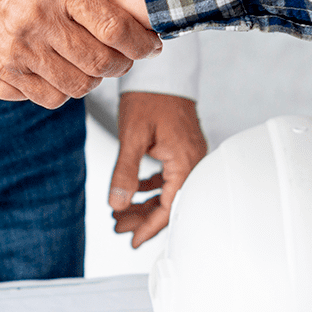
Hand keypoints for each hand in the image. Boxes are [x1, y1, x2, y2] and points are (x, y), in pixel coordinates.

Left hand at [110, 93, 205, 247]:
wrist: (161, 72)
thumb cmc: (150, 98)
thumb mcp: (132, 137)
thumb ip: (125, 172)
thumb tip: (117, 204)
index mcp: (185, 161)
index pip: (170, 206)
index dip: (150, 226)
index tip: (133, 240)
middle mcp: (193, 160)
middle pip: (171, 202)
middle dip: (143, 217)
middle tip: (119, 227)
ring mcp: (189, 154)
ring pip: (168, 190)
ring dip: (145, 203)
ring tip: (122, 213)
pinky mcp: (181, 148)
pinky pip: (169, 176)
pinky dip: (151, 187)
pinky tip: (136, 191)